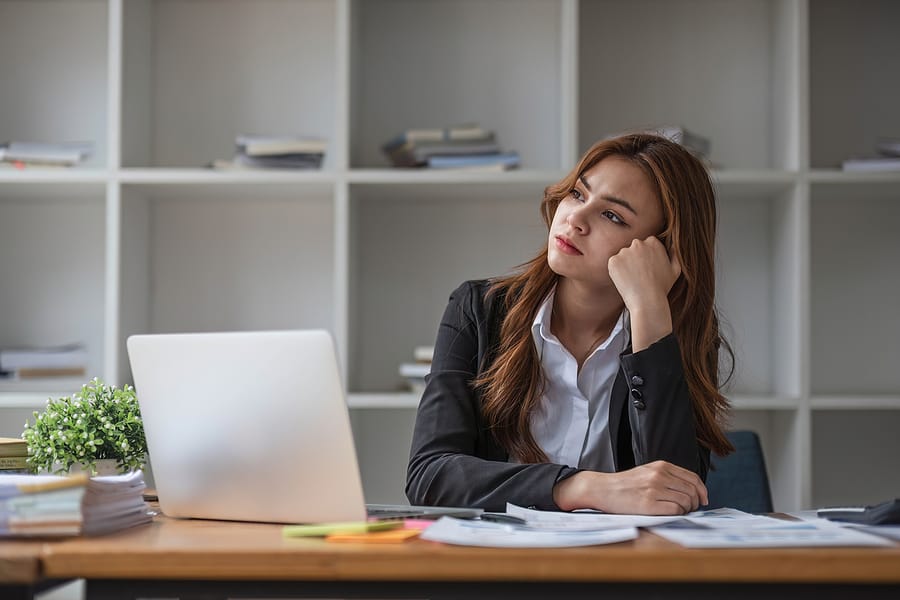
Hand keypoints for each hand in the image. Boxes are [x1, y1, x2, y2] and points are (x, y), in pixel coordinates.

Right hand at [553, 460, 707, 514]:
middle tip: (690, 509)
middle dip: (695, 503)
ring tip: (677, 512)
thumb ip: (667, 477)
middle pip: (692, 491)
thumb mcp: (647, 472)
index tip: (703, 499)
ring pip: (686, 501)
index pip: (693, 478)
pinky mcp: (649, 504)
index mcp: (661, 466)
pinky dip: (677, 514)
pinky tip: (669, 514)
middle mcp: (660, 475)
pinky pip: (675, 510)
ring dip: (686, 510)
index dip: (702, 490)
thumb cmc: (625, 484)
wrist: (603, 489)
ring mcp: (654, 489)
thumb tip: (691, 491)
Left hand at [607, 237, 680, 350]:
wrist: (647, 300)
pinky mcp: (613, 261)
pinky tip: (625, 281)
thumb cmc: (662, 288)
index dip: (646, 257)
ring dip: (625, 265)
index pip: (646, 244)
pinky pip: (614, 264)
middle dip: (635, 259)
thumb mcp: (675, 270)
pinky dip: (616, 272)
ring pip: (623, 256)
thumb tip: (671, 245)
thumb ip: (674, 254)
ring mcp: (624, 251)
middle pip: (633, 248)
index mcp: (653, 242)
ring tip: (633, 280)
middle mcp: (638, 243)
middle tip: (639, 275)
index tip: (647, 268)